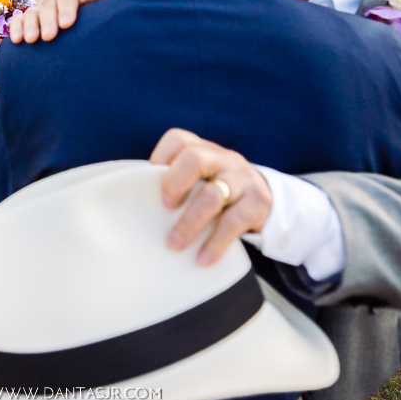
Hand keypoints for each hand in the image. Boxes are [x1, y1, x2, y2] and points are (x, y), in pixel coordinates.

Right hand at [10, 0, 101, 43]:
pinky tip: (17, 40)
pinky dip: (16, 29)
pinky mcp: (24, 21)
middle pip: (47, 5)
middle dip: (47, 20)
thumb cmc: (85, 26)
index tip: (66, 24)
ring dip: (30, 26)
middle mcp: (51, 1)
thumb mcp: (93, 14)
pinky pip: (17, 21)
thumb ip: (94, 2)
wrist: (72, 38)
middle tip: (49, 36)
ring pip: (31, 13)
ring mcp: (36, 10)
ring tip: (32, 40)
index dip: (66, 9)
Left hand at [150, 129, 272, 265]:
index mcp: (203, 149)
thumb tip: (135, 205)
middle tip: (165, 208)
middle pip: (195, 158)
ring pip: (212, 195)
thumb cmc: (216, 191)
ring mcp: (242, 178)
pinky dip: (215, 244)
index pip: (178, 140)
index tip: (151, 185)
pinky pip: (233, 222)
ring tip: (174, 244)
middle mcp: (223, 159)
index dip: (161, 158)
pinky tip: (202, 259)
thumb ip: (176, 182)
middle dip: (174, 184)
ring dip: (189, 224)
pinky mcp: (258, 203)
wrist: (264, 202)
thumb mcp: (200, 179)